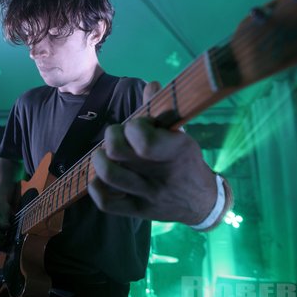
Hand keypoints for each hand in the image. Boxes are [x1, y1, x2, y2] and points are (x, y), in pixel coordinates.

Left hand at [88, 81, 219, 224]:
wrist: (201, 202)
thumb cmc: (186, 161)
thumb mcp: (181, 135)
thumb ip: (162, 111)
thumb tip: (151, 85)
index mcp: (176, 152)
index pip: (143, 139)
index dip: (133, 127)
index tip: (138, 125)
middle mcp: (160, 176)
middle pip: (118, 153)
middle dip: (112, 137)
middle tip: (117, 137)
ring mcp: (147, 196)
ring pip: (109, 176)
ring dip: (99, 159)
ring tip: (105, 154)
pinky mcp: (137, 212)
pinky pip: (106, 203)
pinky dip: (96, 187)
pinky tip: (101, 177)